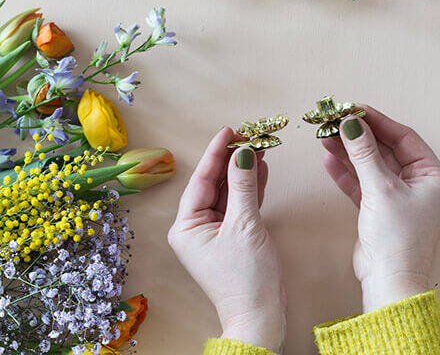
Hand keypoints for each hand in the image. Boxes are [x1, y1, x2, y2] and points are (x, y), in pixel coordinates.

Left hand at [168, 127, 285, 352]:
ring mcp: (214, 230)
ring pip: (228, 192)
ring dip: (243, 171)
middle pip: (214, 183)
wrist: (262, 316)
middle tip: (248, 136)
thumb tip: (243, 153)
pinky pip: (239, 204)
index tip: (228, 130)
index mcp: (185, 226)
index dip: (215, 153)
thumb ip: (243, 186)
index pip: (200, 180)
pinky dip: (250, 188)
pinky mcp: (232, 234)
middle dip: (231, 160)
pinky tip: (260, 169)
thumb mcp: (244, 225)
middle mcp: (195, 226)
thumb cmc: (246, 278)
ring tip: (259, 147)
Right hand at [323, 106, 439, 311]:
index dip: (376, 122)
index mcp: (431, 175)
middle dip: (357, 137)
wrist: (389, 282)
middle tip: (333, 123)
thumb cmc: (399, 241)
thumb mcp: (382, 189)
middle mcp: (415, 183)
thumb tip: (351, 124)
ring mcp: (394, 195)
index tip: (353, 110)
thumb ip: (364, 155)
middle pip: (382, 149)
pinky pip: (358, 182)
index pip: (403, 137)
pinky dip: (343, 172)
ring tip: (325, 138)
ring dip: (346, 152)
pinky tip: (329, 160)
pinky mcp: (376, 208)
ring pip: (367, 165)